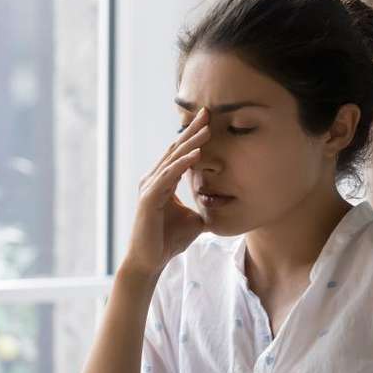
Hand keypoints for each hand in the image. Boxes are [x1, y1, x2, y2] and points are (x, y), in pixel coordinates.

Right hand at [120, 107, 211, 277]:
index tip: (209, 120)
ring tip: (207, 129)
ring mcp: (150, 188)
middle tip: (207, 111)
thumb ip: (204, 208)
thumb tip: (223, 207)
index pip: (180, 153)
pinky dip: (182, 164)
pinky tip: (196, 154)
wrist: (150, 261)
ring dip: (191, 143)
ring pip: (173, 160)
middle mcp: (154, 180)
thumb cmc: (169, 240)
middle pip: (175, 149)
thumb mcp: (194, 220)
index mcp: (163, 181)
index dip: (193, 136)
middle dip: (192, 130)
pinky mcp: (149, 199)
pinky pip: (168, 177)